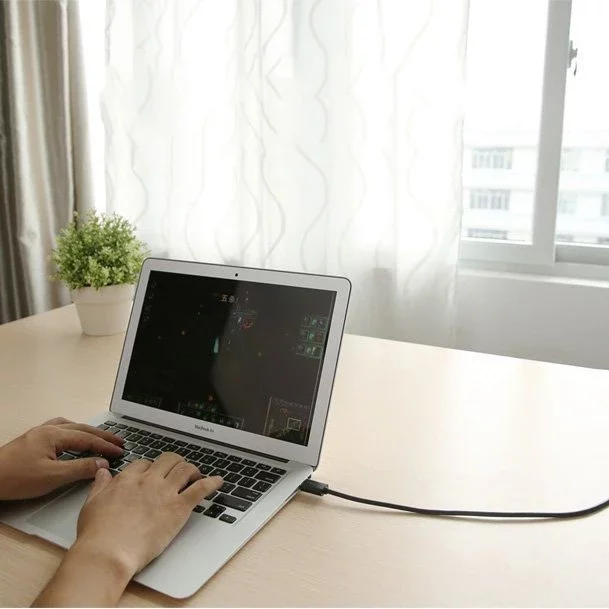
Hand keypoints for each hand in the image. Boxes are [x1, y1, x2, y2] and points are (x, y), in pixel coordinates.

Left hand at [0, 417, 123, 499]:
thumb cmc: (16, 479)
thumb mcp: (52, 477)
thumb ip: (80, 469)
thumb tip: (101, 463)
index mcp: (54, 435)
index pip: (87, 439)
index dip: (106, 446)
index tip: (120, 451)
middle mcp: (47, 429)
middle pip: (82, 429)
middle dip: (102, 435)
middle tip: (119, 441)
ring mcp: (38, 433)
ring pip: (70, 426)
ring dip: (87, 431)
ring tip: (99, 438)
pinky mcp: (31, 440)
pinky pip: (59, 429)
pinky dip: (72, 432)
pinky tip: (71, 439)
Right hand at [75, 454, 222, 576]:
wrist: (109, 552)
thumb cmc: (97, 535)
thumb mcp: (91, 504)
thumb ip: (100, 486)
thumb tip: (102, 473)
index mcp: (127, 480)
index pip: (144, 463)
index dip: (151, 466)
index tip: (155, 472)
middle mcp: (148, 481)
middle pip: (168, 460)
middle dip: (175, 462)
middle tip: (179, 469)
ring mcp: (165, 492)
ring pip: (185, 468)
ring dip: (193, 469)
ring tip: (197, 474)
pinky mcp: (179, 507)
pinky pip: (200, 488)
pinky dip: (212, 482)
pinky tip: (218, 482)